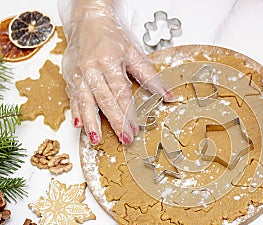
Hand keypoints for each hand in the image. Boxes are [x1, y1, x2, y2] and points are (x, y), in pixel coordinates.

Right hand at [61, 0, 172, 144]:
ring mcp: (78, 73)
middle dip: (115, 122)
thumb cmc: (112, 36)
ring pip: (85, 101)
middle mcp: (91, 68)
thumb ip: (150, 76)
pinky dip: (76, 112)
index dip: (128, 113)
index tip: (134, 129)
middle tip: (124, 139)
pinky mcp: (70, 76)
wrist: (88, 21)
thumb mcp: (134, 53)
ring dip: (91, 122)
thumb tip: (168, 96)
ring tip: (96, 140)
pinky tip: (79, 125)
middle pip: (104, 100)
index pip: (121, 92)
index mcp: (109, 61)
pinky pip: (73, 97)